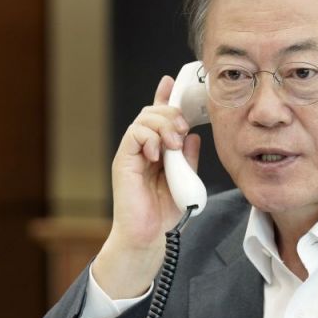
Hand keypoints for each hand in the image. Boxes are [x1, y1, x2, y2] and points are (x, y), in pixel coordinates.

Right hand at [92, 74, 200, 297]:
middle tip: (183, 131)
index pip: (158, 117)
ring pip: (143, 118)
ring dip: (163, 125)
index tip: (170, 81)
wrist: (148, 235)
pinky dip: (148, 137)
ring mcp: (131, 153)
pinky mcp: (123, 160)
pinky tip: (158, 152)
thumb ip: (189, 158)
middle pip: (152, 111)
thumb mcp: (186, 181)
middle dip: (171, 113)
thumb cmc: (163, 213)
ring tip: (173, 143)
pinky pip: (133, 134)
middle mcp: (141, 148)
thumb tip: (194, 136)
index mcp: (156, 150)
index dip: (164, 97)